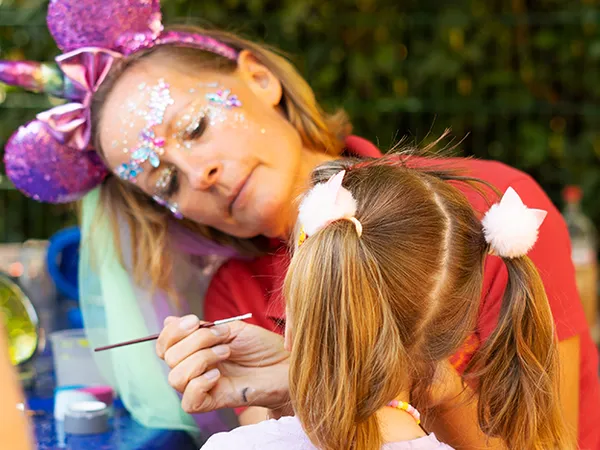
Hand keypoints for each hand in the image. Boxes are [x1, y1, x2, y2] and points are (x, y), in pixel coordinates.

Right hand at [156, 315, 289, 413]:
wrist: (285, 364)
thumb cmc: (262, 347)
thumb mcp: (231, 329)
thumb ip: (201, 327)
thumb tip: (168, 321)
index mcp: (195, 349)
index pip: (165, 345)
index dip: (172, 332)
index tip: (194, 321)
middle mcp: (195, 368)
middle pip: (170, 358)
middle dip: (196, 341)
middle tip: (224, 338)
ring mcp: (203, 386)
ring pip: (176, 378)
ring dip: (201, 359)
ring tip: (227, 352)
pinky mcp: (213, 402)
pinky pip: (189, 401)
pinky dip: (200, 384)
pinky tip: (218, 375)